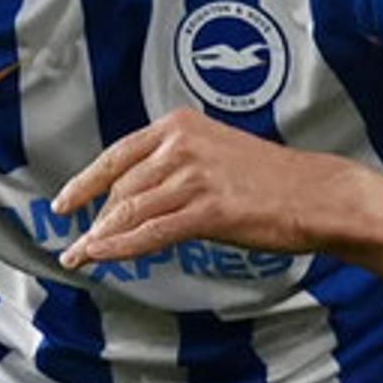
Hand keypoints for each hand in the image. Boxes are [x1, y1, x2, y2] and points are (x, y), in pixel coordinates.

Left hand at [48, 110, 351, 269]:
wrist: (317, 194)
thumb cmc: (274, 180)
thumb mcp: (216, 152)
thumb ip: (175, 164)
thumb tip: (136, 195)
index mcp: (181, 126)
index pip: (117, 155)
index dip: (85, 182)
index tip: (65, 202)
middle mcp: (183, 145)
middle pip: (122, 187)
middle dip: (98, 220)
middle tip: (81, 243)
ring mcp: (196, 176)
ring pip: (131, 210)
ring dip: (100, 237)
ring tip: (82, 256)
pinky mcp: (210, 209)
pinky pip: (152, 232)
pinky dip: (120, 247)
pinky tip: (101, 256)